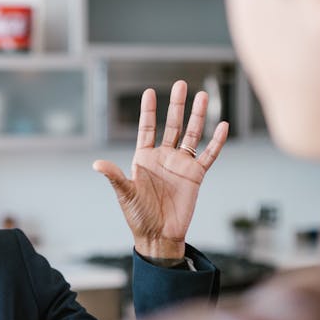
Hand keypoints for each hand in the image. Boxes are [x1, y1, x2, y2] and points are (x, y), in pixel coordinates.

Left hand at [94, 81, 228, 258]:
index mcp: (144, 158)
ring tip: (203, 96)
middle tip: (181, 84)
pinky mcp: (196, 176)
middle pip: (172, 125)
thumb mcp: (125, 194)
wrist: (158, 235)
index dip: (148, 111)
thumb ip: (115, 176)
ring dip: (198, 116)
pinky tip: (222, 125)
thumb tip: (97, 164)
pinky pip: (209, 155)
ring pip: (192, 135)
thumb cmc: (138, 216)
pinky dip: (216, 141)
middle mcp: (164, 158)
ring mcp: (181, 165)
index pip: (148, 128)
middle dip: (176, 105)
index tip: (149, 91)